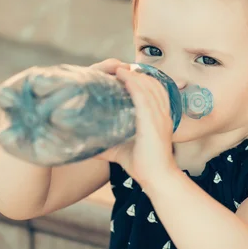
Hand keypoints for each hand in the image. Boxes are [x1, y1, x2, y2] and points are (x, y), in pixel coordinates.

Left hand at [95, 66, 177, 188]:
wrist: (157, 179)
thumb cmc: (143, 165)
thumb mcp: (122, 149)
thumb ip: (108, 143)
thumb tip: (85, 145)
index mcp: (158, 116)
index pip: (154, 88)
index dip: (141, 78)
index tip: (124, 74)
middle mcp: (161, 113)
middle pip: (151, 82)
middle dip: (135, 73)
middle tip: (118, 69)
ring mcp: (159, 116)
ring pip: (147, 85)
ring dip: (132, 74)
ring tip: (118, 69)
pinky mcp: (152, 122)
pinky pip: (144, 96)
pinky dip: (133, 83)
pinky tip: (123, 76)